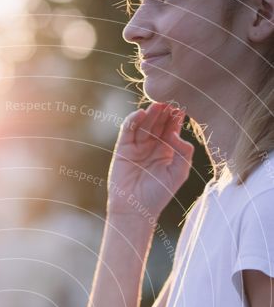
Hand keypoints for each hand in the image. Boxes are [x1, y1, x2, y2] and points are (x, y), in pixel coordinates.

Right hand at [107, 102, 194, 219]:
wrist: (135, 210)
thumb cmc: (159, 194)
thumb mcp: (179, 172)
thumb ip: (184, 152)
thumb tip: (176, 133)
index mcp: (167, 149)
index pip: (172, 126)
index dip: (177, 115)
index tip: (184, 103)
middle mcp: (152, 145)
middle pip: (159, 121)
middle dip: (165, 110)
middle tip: (171, 97)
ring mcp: (137, 145)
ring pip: (144, 123)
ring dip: (151, 112)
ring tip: (158, 104)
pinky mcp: (123, 148)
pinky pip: (128, 130)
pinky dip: (133, 120)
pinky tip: (141, 114)